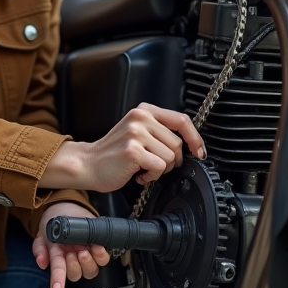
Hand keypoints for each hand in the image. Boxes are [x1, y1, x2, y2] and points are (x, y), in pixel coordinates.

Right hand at [32, 202, 110, 287]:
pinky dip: (101, 256)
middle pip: (76, 274)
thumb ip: (39, 248)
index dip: (58, 282)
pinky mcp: (98, 248)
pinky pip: (103, 259)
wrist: (67, 207)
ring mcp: (86, 255)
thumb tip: (41, 262)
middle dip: (75, 267)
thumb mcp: (43, 233)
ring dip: (88, 263)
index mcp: (58, 258)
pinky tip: (97, 248)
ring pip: (90, 271)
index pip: (59, 272)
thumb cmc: (55, 223)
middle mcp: (73, 260)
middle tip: (73, 254)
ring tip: (84, 251)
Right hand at [39, 104, 206, 192]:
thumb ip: (159, 131)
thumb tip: (190, 144)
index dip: (195, 138)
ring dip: (159, 169)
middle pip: (178, 144)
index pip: (181, 120)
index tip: (199, 151)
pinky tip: (138, 174)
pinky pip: (159, 167)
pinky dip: (151, 176)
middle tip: (152, 164)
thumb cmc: (113, 154)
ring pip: (170, 158)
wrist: (88, 164)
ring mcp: (136, 133)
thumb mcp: (137, 132)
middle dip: (170, 161)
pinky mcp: (133, 150)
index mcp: (144, 111)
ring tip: (142, 168)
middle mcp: (141, 118)